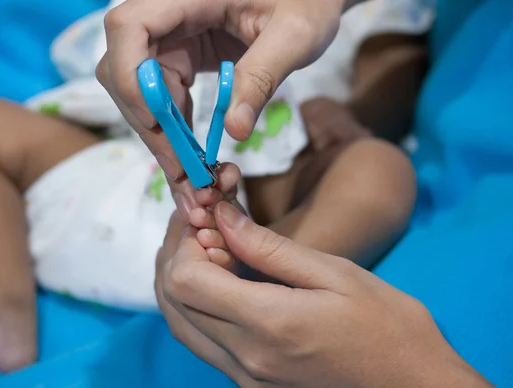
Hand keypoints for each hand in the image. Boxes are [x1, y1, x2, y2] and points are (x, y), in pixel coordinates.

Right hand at [96, 0, 354, 216]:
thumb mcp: (295, 35)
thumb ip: (261, 77)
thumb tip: (234, 132)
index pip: (129, 27)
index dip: (130, 77)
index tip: (156, 121)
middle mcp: (169, 13)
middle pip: (125, 68)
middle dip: (148, 122)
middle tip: (181, 171)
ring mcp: (171, 36)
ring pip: (139, 90)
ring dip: (160, 134)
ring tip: (190, 175)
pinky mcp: (180, 56)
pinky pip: (162, 96)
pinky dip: (174, 128)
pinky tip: (193, 155)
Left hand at [157, 202, 491, 387]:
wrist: (414, 387)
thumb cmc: (387, 325)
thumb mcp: (336, 273)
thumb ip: (270, 247)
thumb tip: (223, 217)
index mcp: (268, 323)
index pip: (185, 279)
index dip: (185, 242)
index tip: (208, 218)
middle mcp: (246, 357)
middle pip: (174, 300)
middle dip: (178, 254)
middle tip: (203, 224)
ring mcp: (244, 377)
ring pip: (181, 324)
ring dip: (181, 281)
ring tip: (208, 247)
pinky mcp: (249, 385)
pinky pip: (203, 342)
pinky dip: (197, 307)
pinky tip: (221, 281)